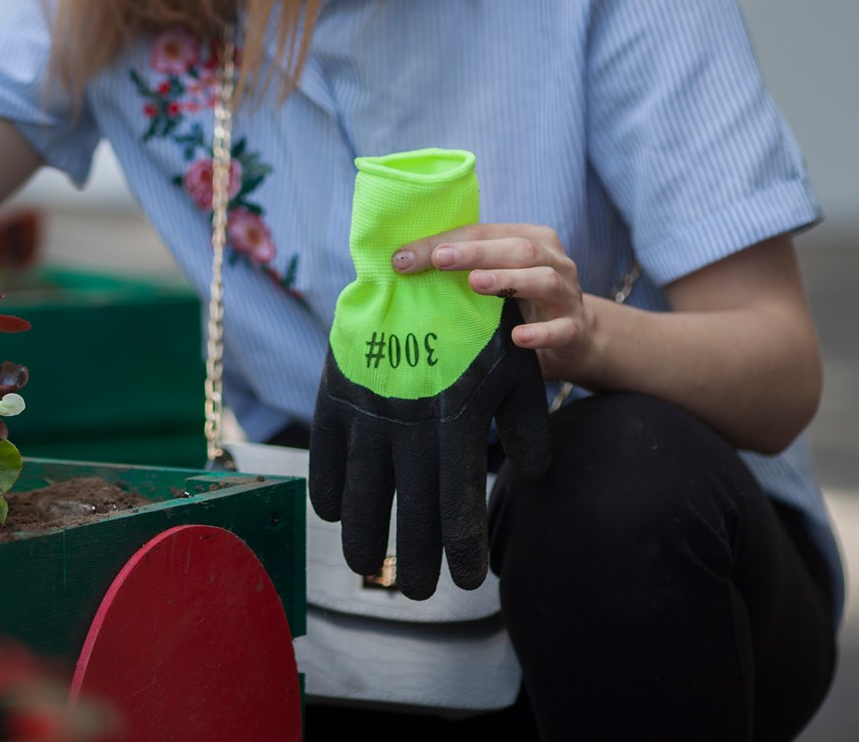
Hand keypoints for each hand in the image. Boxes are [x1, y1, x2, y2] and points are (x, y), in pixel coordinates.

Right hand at [308, 152, 550, 598]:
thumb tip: (532, 477)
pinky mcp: (337, 396)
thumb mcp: (516, 372)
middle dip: (413, 562)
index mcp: (457, 426)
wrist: (413, 267)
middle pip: (407, 516)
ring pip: (361, 496)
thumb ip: (529, 428)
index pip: (458, 510)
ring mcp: (367, 413)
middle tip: (416, 591)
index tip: (467, 581)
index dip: (462, 553)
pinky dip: (327, 490)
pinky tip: (333, 515)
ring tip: (368, 569)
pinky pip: (325, 456)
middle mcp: (410, 427)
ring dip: (364, 540)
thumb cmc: (474, 324)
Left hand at [393, 224, 595, 382]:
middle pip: (518, 249)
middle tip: (440, 260)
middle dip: (476, 253)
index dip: (446, 242)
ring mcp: (568, 295)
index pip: (484, 233)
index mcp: (531, 238)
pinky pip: (561, 329)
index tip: (405, 257)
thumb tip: (399, 263)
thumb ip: (461, 266)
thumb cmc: (519, 300)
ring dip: (509, 280)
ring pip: (543, 280)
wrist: (574, 337)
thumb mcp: (495, 275)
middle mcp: (554, 260)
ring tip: (476, 284)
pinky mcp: (574, 329)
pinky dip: (540, 332)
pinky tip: (518, 337)